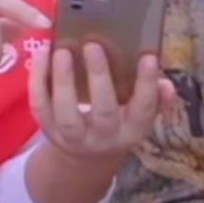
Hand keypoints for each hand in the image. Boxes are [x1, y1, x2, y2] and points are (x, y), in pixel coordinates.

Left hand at [30, 42, 176, 164]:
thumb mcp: (140, 114)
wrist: (87, 156)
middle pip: (103, 111)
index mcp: (132, 130)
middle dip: (99, 78)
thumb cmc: (119, 121)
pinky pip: (40, 106)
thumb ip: (155, 97)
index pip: (144, 109)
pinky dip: (38, 80)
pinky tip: (42, 54)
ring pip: (66, 112)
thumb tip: (166, 84)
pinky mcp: (48, 129)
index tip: (149, 57)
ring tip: (61, 50)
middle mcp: (104, 136)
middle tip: (93, 45)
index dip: (148, 85)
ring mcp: (73, 136)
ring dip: (62, 80)